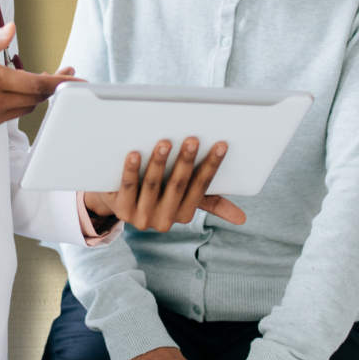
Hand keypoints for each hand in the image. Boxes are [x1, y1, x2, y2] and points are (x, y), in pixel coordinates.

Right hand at [0, 23, 79, 135]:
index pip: (37, 84)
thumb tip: (12, 30)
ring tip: (39, 79)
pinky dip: (19, 104)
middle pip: (36, 98)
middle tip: (63, 73)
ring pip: (26, 108)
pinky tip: (15, 91)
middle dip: (52, 87)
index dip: (60, 82)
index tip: (76, 79)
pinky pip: (11, 115)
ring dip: (36, 95)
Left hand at [83, 137, 246, 231]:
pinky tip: (134, 154)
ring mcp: (141, 217)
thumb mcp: (184, 198)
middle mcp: (164, 220)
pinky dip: (131, 170)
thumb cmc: (158, 193)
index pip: (201, 188)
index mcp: (184, 214)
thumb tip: (242, 219)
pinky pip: (128, 187)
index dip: (211, 166)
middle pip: (178, 186)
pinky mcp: (121, 210)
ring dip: (159, 163)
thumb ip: (210, 204)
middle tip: (192, 139)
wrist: (116, 202)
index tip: (220, 145)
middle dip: (186, 162)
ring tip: (164, 142)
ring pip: (153, 186)